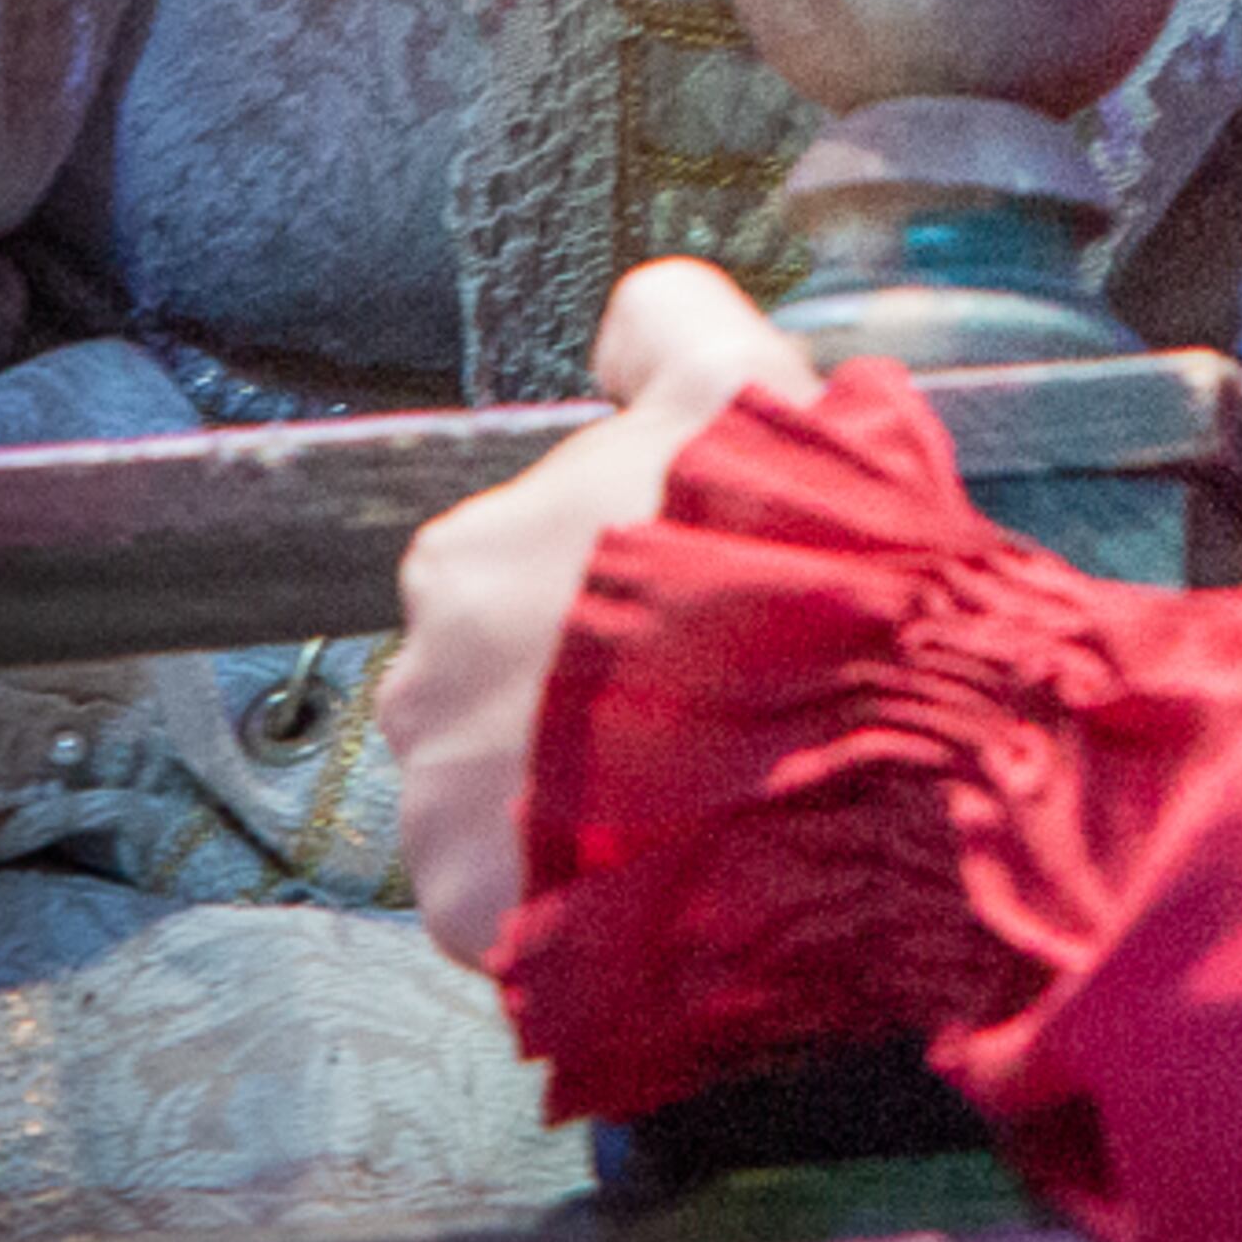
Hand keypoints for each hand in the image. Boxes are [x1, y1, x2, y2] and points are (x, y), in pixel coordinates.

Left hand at [381, 260, 819, 969]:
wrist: (821, 753)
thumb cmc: (781, 565)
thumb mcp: (745, 389)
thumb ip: (671, 327)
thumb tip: (633, 318)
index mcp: (464, 559)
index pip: (525, 568)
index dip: (624, 578)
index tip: (702, 600)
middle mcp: (420, 687)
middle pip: (505, 686)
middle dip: (588, 695)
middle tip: (713, 701)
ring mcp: (442, 817)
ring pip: (510, 799)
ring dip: (585, 797)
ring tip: (704, 795)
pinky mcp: (479, 923)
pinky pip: (525, 905)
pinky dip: (589, 892)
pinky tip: (677, 861)